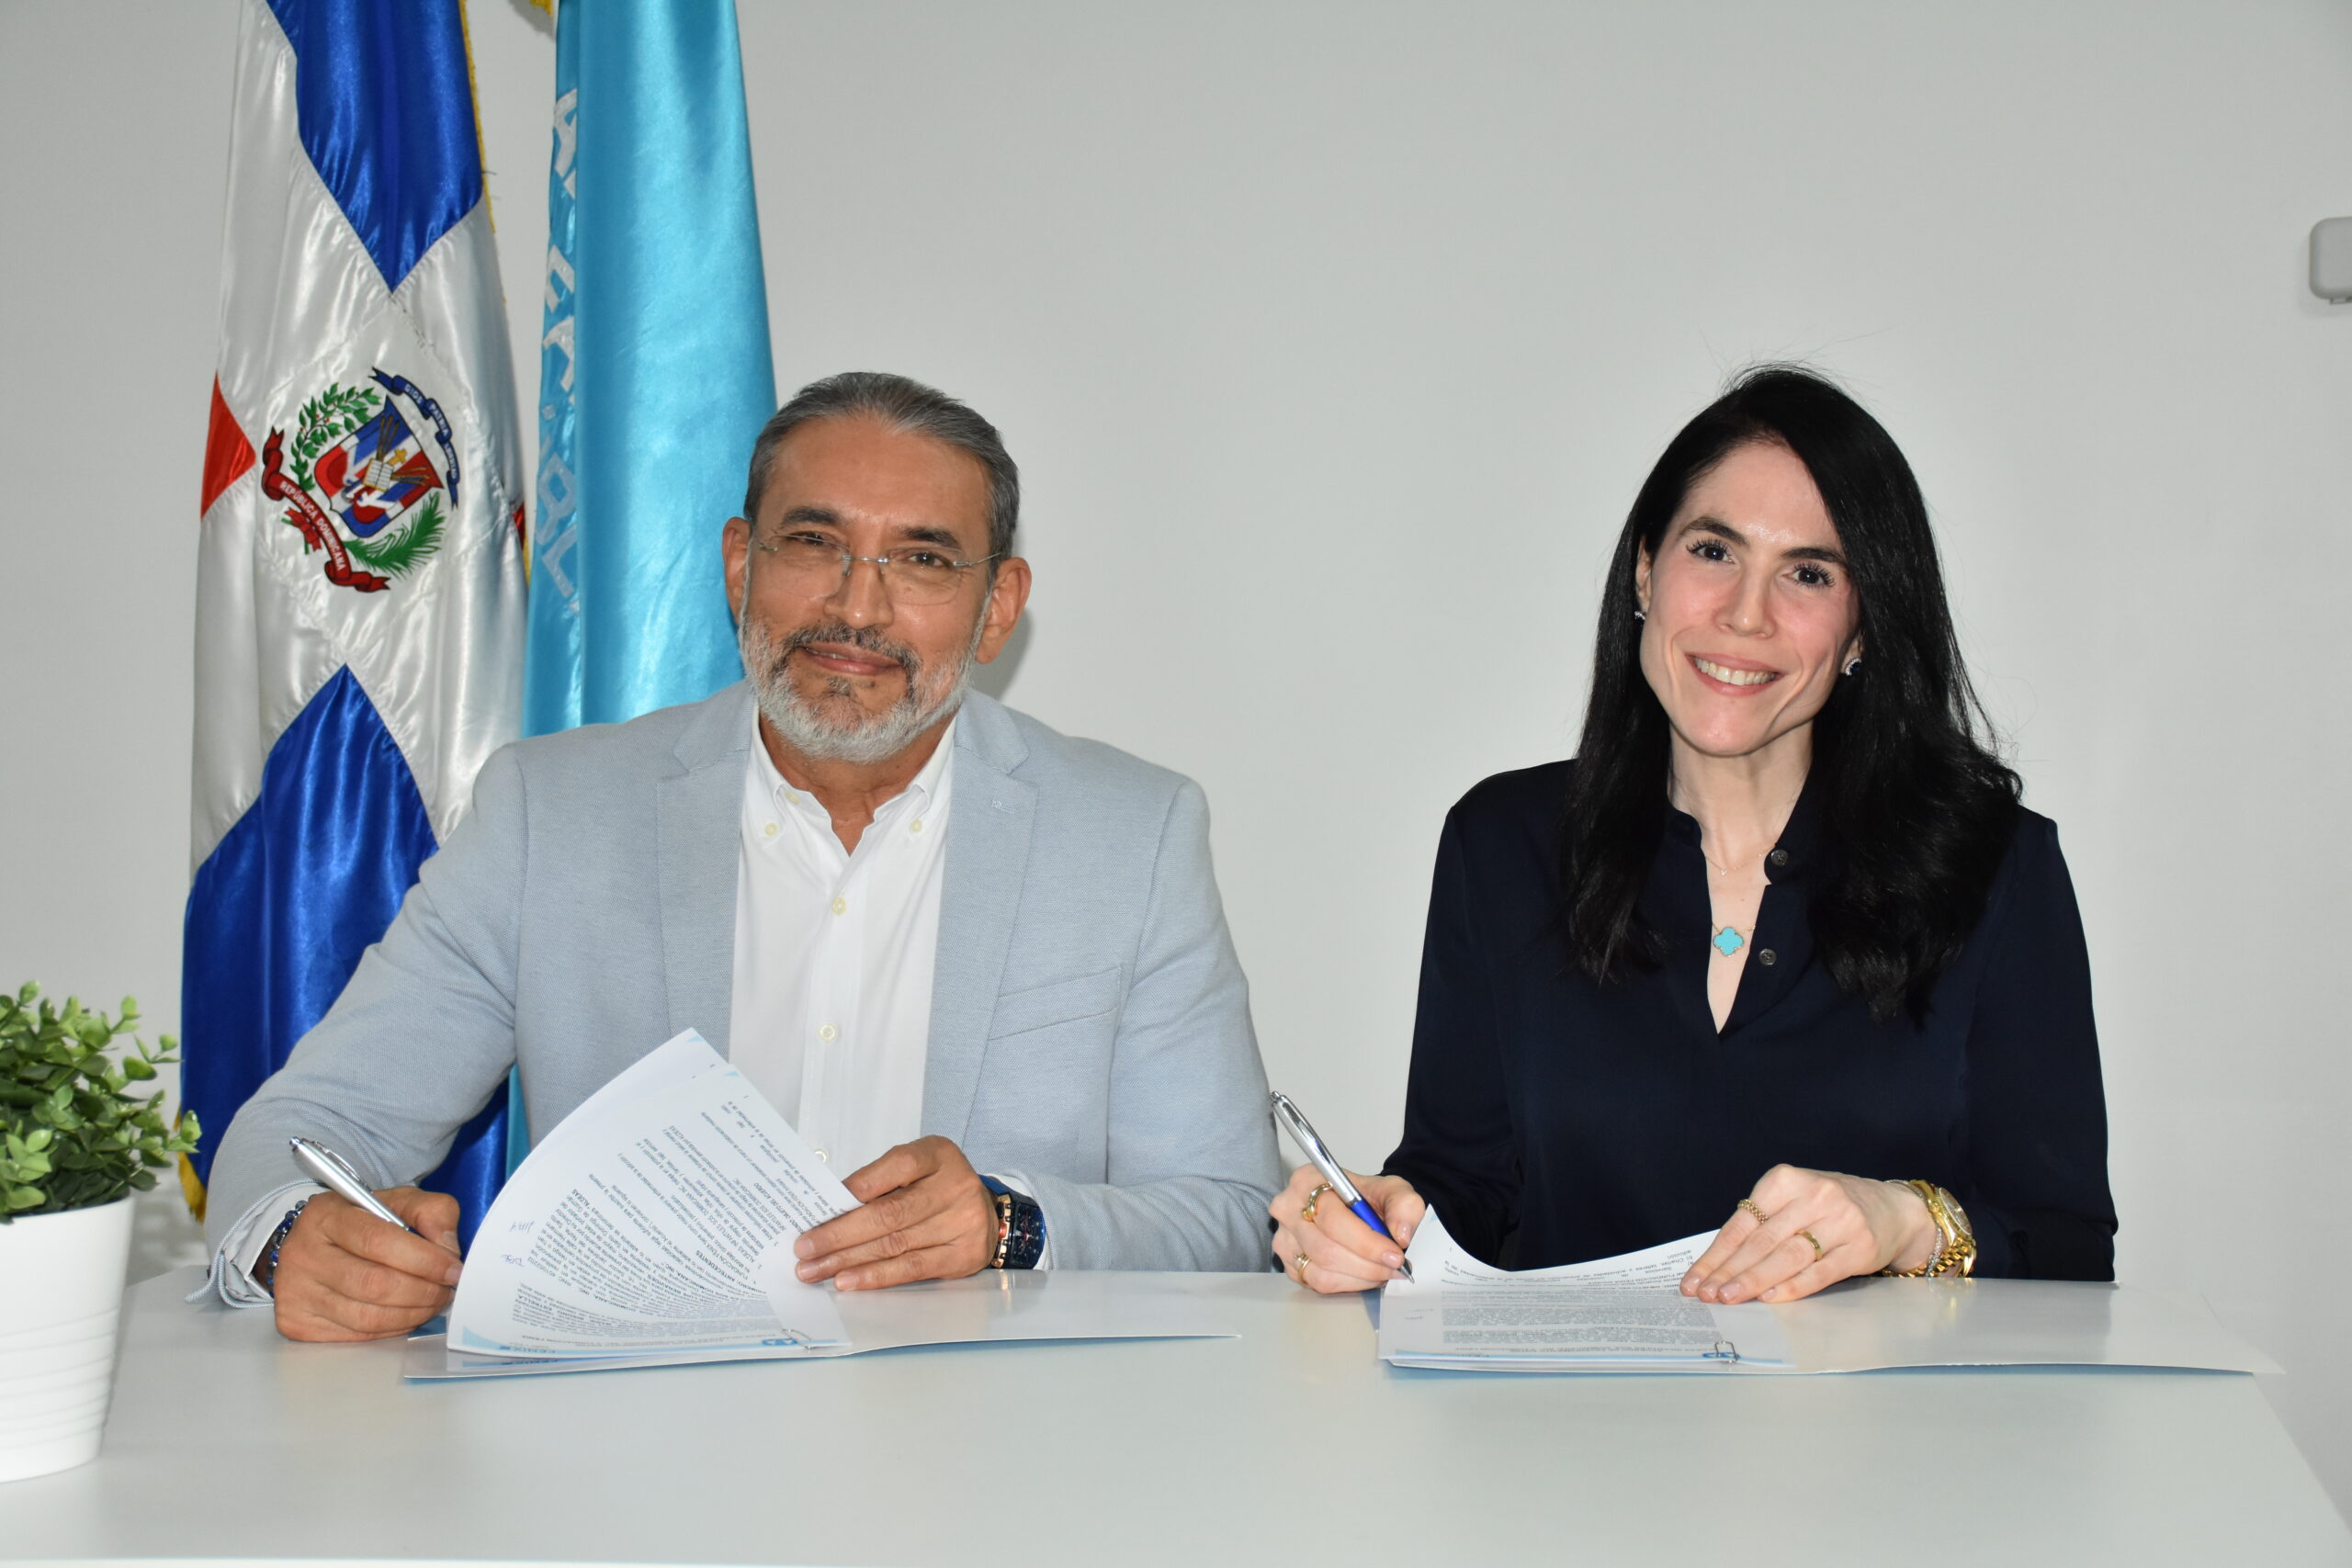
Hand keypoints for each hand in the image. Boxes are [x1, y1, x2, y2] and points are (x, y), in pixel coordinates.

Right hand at [269, 1186, 462, 1341]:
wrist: (313, 1243)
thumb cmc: (361, 1222)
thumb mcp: (397, 1201)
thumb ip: (431, 1212)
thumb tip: (447, 1250)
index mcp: (325, 1215)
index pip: (379, 1241)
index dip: (424, 1260)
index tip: (452, 1268)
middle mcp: (302, 1253)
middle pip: (374, 1284)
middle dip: (423, 1291)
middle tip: (447, 1289)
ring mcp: (295, 1291)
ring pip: (367, 1317)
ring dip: (413, 1313)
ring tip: (432, 1302)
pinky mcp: (296, 1322)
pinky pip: (357, 1334)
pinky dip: (392, 1328)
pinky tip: (406, 1314)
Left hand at [792, 1136, 997, 1290]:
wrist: (983, 1212)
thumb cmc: (934, 1187)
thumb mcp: (913, 1169)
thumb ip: (878, 1182)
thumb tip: (827, 1212)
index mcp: (937, 1155)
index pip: (896, 1166)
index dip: (857, 1187)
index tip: (820, 1207)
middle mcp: (954, 1186)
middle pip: (889, 1214)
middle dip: (840, 1234)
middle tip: (804, 1247)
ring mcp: (962, 1222)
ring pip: (895, 1245)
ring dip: (848, 1260)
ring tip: (815, 1269)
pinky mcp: (962, 1255)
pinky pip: (911, 1268)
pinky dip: (875, 1276)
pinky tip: (848, 1280)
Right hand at [1267, 1163, 1423, 1293]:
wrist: (1361, 1209)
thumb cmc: (1368, 1198)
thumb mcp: (1394, 1190)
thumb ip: (1404, 1206)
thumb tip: (1401, 1234)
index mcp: (1307, 1181)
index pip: (1333, 1218)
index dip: (1366, 1241)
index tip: (1394, 1254)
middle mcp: (1288, 1208)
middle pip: (1325, 1248)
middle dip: (1367, 1263)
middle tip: (1395, 1267)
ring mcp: (1286, 1238)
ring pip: (1323, 1270)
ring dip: (1361, 1276)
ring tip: (1383, 1270)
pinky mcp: (1290, 1263)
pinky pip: (1319, 1283)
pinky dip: (1349, 1284)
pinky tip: (1366, 1274)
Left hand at [1680, 1164, 1936, 1304]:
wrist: (1894, 1209)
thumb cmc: (1832, 1206)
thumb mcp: (1795, 1198)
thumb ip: (1763, 1223)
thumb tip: (1719, 1263)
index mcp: (1787, 1180)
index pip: (1743, 1222)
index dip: (1717, 1253)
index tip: (1694, 1278)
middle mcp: (1814, 1197)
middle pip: (1762, 1241)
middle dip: (1729, 1271)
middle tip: (1706, 1294)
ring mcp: (1839, 1222)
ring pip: (1787, 1256)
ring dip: (1754, 1281)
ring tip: (1729, 1298)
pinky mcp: (1859, 1248)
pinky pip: (1819, 1272)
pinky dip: (1792, 1287)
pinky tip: (1770, 1298)